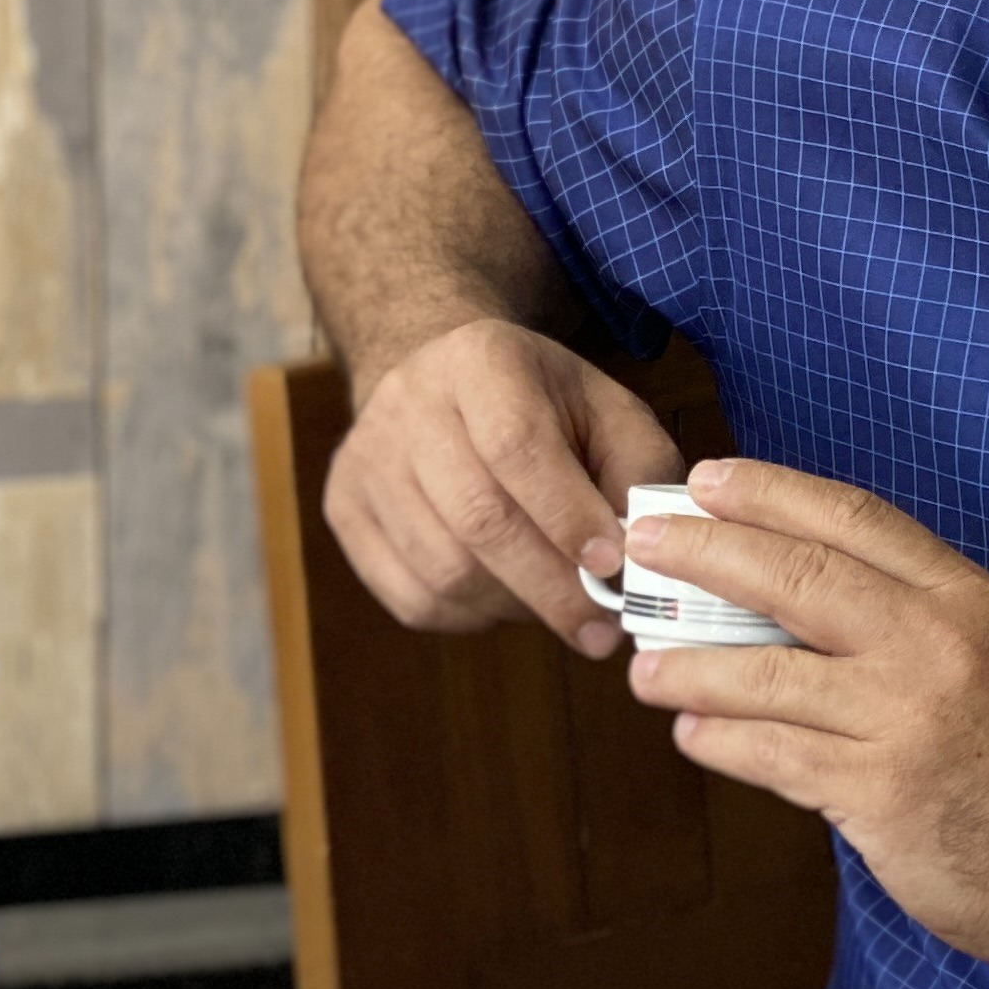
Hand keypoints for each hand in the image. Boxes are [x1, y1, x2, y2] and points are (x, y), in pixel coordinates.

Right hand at [324, 321, 681, 649]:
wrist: (443, 380)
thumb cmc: (543, 405)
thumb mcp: (608, 410)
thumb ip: (640, 472)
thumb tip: (644, 553)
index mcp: (480, 360)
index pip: (516, 445)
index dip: (566, 514)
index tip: (613, 565)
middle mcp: (408, 403)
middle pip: (476, 517)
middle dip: (551, 586)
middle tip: (602, 628)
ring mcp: (366, 459)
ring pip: (443, 568)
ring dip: (515, 606)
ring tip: (557, 606)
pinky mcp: (344, 509)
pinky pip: (411, 596)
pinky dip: (470, 616)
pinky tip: (504, 596)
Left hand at [626, 459, 988, 975]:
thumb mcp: (988, 654)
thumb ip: (903, 616)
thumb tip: (783, 588)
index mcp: (964, 598)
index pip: (852, 519)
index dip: (769, 493)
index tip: (706, 481)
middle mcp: (936, 644)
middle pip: (794, 575)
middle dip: (704, 553)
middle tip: (644, 545)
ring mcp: (908, 718)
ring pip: (765, 674)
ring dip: (688, 667)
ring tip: (644, 667)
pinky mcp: (881, 792)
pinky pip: (773, 753)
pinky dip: (719, 740)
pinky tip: (691, 733)